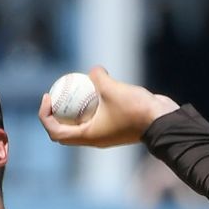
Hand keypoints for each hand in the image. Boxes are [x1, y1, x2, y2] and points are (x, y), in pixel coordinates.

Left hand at [38, 66, 179, 149]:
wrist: (162, 121)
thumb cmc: (135, 109)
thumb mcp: (112, 88)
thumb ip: (98, 77)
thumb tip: (92, 70)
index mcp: (88, 137)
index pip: (56, 133)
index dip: (46, 116)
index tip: (48, 97)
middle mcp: (94, 138)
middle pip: (65, 130)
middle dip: (56, 113)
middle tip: (55, 93)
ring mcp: (105, 133)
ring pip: (81, 122)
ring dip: (74, 108)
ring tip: (73, 87)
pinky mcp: (115, 126)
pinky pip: (97, 116)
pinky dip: (91, 104)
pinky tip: (94, 86)